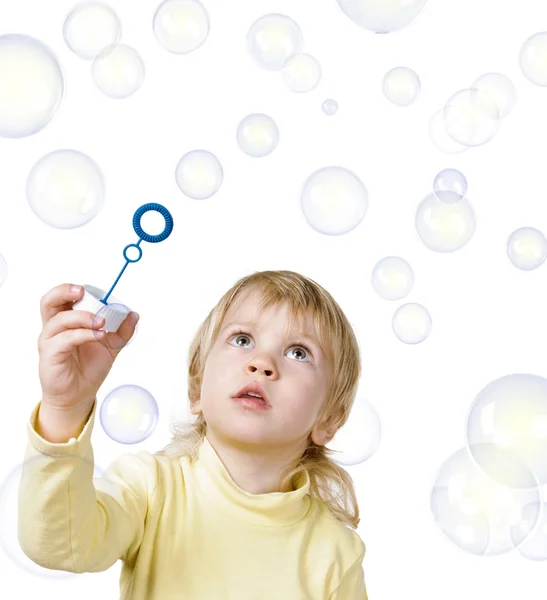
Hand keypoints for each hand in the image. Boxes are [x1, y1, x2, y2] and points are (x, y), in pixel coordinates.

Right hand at [37, 283, 138, 411]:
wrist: (80, 395)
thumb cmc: (89, 368)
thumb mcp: (111, 346)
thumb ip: (122, 331)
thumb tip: (134, 314)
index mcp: (66, 321)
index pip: (62, 298)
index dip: (71, 289)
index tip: (89, 289)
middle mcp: (53, 329)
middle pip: (48, 302)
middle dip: (64, 292)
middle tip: (82, 292)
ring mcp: (49, 342)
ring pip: (59, 320)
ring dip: (82, 317)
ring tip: (102, 323)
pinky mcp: (50, 356)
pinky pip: (64, 339)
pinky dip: (83, 334)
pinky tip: (98, 335)